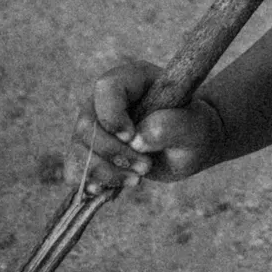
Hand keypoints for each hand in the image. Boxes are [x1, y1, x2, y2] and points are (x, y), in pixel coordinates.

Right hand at [65, 56, 222, 191]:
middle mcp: (106, 100)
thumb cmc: (195, 128)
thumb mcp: (194, 126)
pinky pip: (75, 168)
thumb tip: (138, 140)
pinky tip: (108, 191)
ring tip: (136, 180)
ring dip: (105, 172)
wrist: (191, 146)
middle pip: (87, 124)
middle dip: (114, 153)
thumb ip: (171, 126)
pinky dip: (90, 182)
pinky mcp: (92, 150)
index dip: (112, 115)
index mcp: (133, 80)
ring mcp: (96, 125)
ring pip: (78, 149)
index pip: (106, 88)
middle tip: (146, 168)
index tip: (132, 137)